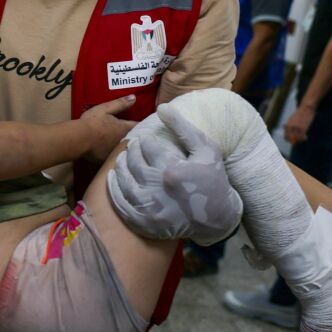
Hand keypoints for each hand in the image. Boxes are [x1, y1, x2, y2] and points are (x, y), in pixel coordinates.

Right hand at [80, 95, 136, 161]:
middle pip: (132, 138)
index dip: (142, 124)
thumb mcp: (106, 109)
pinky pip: (114, 155)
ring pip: (124, 147)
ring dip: (125, 145)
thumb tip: (134, 97)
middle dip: (135, 135)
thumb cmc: (93, 122)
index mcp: (124, 128)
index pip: (138, 126)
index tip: (146, 123)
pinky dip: (115, 153)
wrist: (79, 139)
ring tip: (126, 143)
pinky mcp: (107, 159)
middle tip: (138, 133)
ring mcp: (116, 152)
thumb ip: (120, 103)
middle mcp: (123, 141)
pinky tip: (113, 152)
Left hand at [107, 105, 242, 244]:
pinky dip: (114, 190)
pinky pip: (122, 205)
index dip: (145, 141)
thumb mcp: (205, 148)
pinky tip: (113, 178)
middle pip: (134, 163)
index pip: (148, 148)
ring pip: (124, 182)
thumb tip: (161, 107)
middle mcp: (158, 191)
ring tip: (123, 159)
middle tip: (133, 147)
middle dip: (132, 151)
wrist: (218, 216)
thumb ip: (182, 127)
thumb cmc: (213, 177)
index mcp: (172, 170)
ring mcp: (150, 210)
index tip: (146, 139)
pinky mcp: (145, 224)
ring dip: (121, 167)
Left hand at [284, 104, 315, 143]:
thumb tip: (283, 126)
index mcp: (287, 125)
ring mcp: (296, 127)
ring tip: (303, 138)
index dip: (289, 140)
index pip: (286, 136)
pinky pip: (301, 136)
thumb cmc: (299, 114)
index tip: (294, 140)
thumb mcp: (291, 118)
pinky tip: (306, 137)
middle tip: (299, 139)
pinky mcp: (302, 127)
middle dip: (295, 140)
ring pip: (296, 138)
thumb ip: (287, 123)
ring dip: (300, 140)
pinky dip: (304, 138)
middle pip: (290, 138)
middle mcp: (290, 127)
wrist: (305, 109)